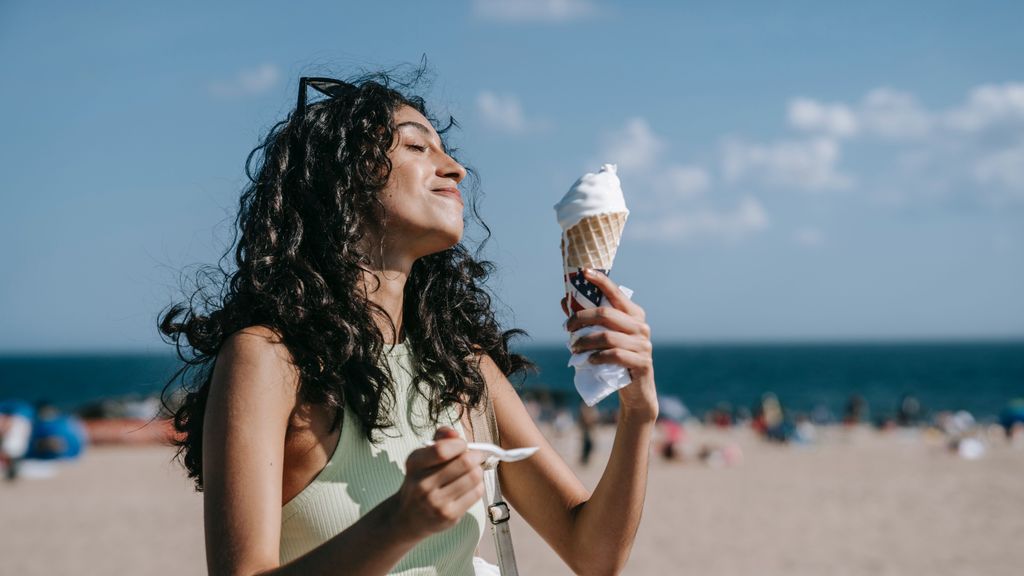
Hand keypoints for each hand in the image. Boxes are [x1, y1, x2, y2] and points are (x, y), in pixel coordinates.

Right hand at [391, 427, 484, 540]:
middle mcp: (423, 484)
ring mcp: (436, 502)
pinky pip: (476, 493)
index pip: (442, 450)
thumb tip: (455, 433)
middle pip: (464, 463)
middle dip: (476, 455)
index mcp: (415, 464)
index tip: (463, 445)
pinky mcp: (449, 516)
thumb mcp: (422, 458)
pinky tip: (470, 486)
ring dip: (478, 470)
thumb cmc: (420, 481)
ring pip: (473, 477)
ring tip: (473, 471)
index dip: (459, 444)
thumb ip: (439, 440)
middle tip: (477, 456)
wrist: (407, 517)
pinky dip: (478, 485)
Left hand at [564, 268, 657, 421]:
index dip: (601, 281)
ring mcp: (644, 345)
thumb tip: (565, 300)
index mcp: (634, 314)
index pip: (616, 293)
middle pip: (606, 314)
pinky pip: (615, 356)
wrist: (636, 391)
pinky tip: (589, 360)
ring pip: (607, 336)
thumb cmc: (617, 359)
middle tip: (567, 327)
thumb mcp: (603, 337)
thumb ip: (587, 319)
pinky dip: (597, 357)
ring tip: (573, 347)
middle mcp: (641, 326)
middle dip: (581, 318)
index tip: (583, 272)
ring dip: (585, 341)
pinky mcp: (642, 363)